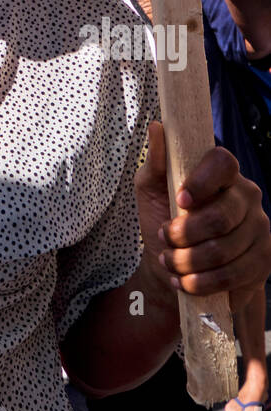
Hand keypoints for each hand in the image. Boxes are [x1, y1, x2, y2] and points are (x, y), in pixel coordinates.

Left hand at [136, 122, 270, 311]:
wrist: (176, 262)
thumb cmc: (163, 216)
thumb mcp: (151, 186)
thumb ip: (156, 160)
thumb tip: (157, 127)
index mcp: (223, 172)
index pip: (223, 163)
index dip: (201, 182)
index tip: (179, 200)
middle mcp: (248, 197)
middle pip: (221, 218)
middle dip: (184, 235)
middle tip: (165, 238)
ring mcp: (260, 230)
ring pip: (224, 252)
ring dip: (187, 262)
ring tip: (170, 262)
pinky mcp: (262, 262)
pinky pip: (233, 277)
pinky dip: (202, 283)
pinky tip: (185, 281)